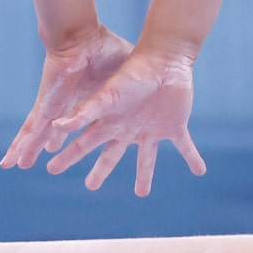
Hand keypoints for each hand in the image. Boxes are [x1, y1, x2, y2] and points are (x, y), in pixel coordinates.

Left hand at [0, 26, 133, 172]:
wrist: (83, 37)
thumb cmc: (105, 48)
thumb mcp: (127, 73)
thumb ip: (139, 90)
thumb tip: (165, 95)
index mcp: (90, 99)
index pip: (81, 121)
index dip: (72, 134)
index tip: (63, 146)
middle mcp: (69, 105)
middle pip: (56, 132)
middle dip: (53, 146)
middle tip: (49, 165)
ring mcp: (55, 107)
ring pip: (38, 133)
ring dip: (27, 149)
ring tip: (13, 164)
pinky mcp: (46, 105)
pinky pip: (30, 128)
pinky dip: (21, 143)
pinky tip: (11, 158)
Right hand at [44, 44, 205, 196]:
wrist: (163, 59)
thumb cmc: (131, 75)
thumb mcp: (106, 97)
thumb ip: (83, 113)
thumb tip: (55, 128)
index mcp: (111, 122)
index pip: (84, 144)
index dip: (69, 157)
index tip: (51, 168)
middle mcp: (129, 129)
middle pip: (111, 155)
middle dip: (101, 171)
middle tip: (90, 186)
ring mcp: (152, 128)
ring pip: (147, 158)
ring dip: (144, 175)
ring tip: (142, 193)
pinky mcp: (175, 126)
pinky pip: (185, 147)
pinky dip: (193, 159)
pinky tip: (200, 171)